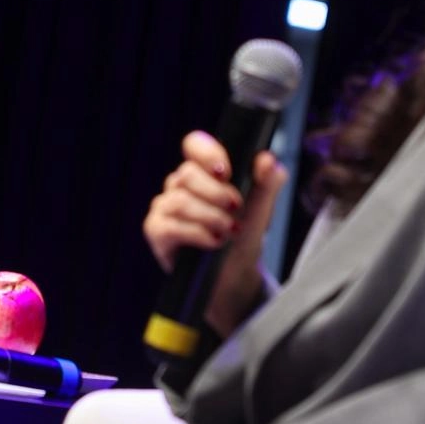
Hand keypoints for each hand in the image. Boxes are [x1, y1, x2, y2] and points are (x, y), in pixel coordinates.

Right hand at [142, 130, 288, 335]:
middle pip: (187, 173)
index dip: (207, 153)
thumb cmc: (244, 240)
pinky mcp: (156, 232)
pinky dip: (196, 234)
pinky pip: (169, 225)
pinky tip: (213, 243)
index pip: (194, 144)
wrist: (235, 279)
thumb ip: (267, 183)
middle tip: (237, 210)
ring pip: (180, 200)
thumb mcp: (262, 211)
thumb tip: (268, 160)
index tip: (226, 172)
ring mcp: (164, 208)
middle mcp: (179, 186)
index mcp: (203, 173)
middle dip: (217, 194)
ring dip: (210, 217)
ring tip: (229, 231)